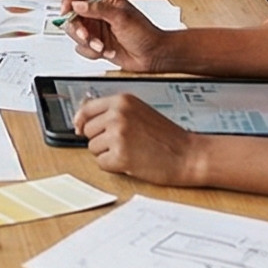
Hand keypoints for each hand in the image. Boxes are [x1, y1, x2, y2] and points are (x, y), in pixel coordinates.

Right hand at [60, 0, 180, 72]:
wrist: (153, 55)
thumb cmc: (144, 33)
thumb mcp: (121, 17)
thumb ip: (97, 10)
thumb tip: (78, 4)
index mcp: (104, 1)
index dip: (69, 1)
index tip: (67, 11)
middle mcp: (97, 14)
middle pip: (72, 16)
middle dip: (78, 29)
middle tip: (87, 36)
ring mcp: (96, 30)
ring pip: (75, 35)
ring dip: (88, 43)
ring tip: (102, 46)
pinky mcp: (96, 45)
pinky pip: (82, 49)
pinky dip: (92, 53)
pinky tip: (107, 52)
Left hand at [74, 94, 202, 186]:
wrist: (188, 154)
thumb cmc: (167, 136)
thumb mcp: (139, 112)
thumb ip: (113, 112)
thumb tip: (82, 120)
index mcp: (122, 100)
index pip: (86, 109)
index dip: (81, 121)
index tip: (79, 128)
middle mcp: (118, 114)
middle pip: (87, 130)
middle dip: (100, 139)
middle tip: (123, 143)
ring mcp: (118, 135)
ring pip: (93, 148)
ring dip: (107, 153)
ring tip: (131, 151)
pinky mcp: (120, 156)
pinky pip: (101, 164)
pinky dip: (113, 166)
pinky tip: (131, 161)